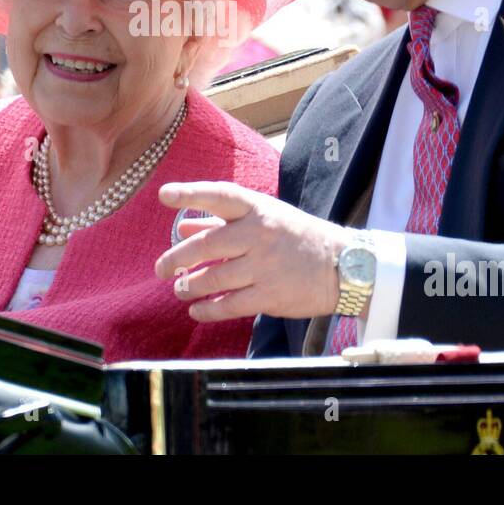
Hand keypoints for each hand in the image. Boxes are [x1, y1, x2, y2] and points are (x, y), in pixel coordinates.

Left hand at [154, 181, 351, 321]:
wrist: (343, 266)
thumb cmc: (297, 237)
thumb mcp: (264, 217)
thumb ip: (221, 221)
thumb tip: (183, 225)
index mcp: (258, 209)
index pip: (220, 195)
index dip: (190, 194)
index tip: (164, 195)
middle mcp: (260, 234)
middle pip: (206, 245)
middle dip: (177, 259)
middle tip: (160, 269)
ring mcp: (265, 266)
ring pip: (214, 278)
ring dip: (189, 286)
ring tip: (180, 289)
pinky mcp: (270, 295)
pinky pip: (229, 304)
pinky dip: (207, 309)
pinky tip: (197, 310)